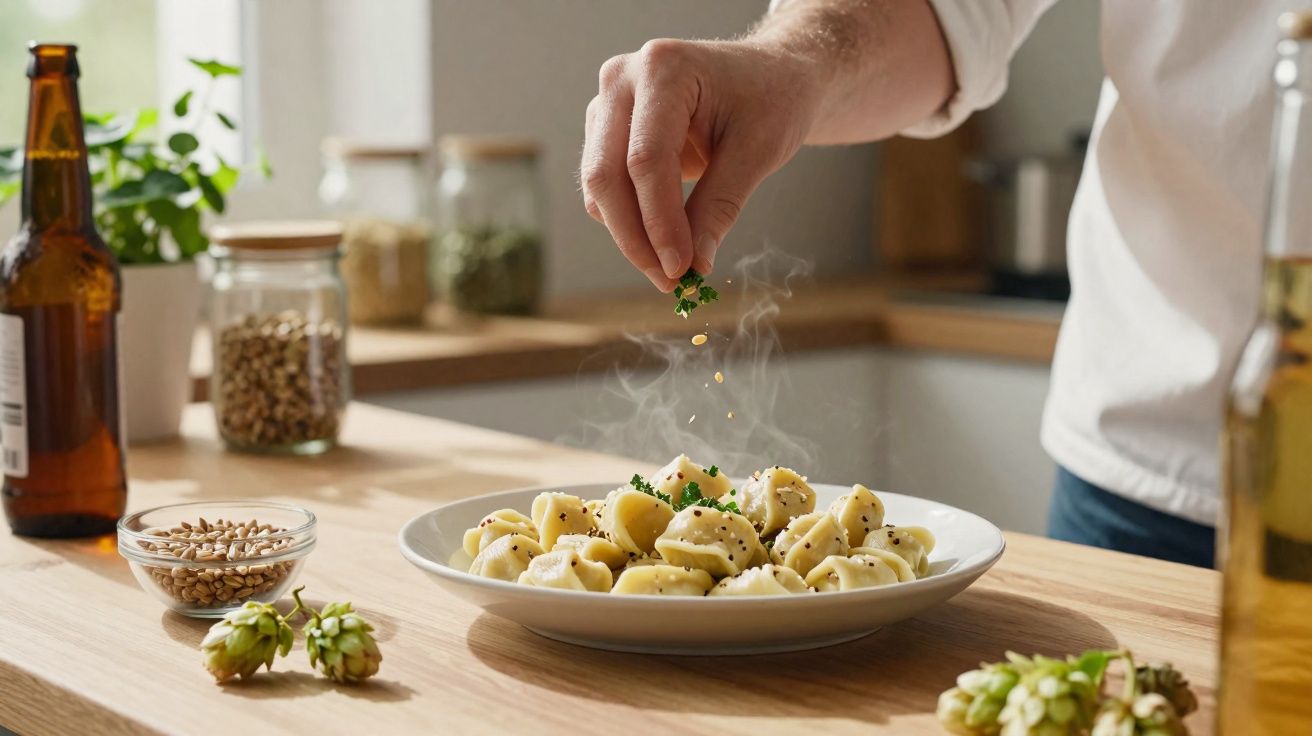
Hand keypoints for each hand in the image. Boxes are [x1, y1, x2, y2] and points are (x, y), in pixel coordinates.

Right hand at [580, 38, 821, 289]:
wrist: (769, 76)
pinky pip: (605, 187)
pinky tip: (663, 242)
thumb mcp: (758, 151)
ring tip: (673, 267)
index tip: (682, 268)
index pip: (646, 159)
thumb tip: (694, 266)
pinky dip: (629, 221)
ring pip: (599, 187)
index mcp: (662, 68)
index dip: (660, 222)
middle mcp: (622, 79)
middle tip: (670, 281)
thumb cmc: (772, 100)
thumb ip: (720, 206)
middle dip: (636, 237)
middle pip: (607, 175)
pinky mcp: (606, 129)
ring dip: (630, 235)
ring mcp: (607, 103)